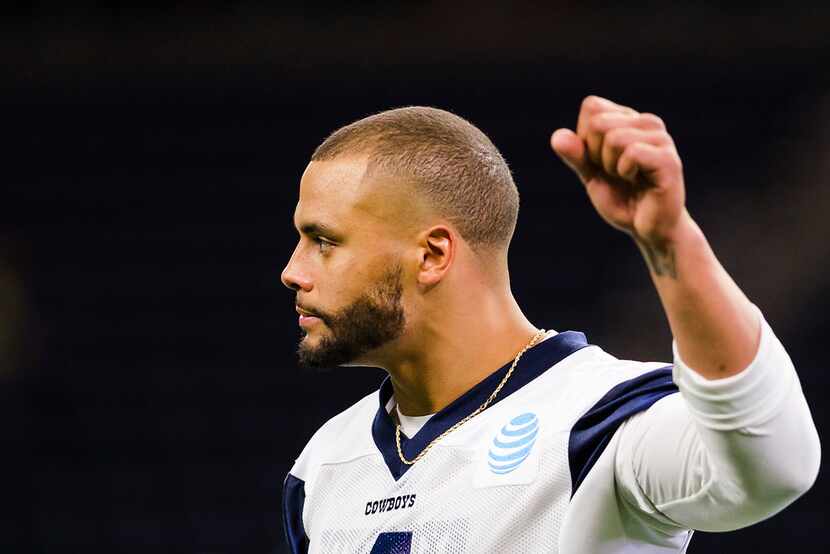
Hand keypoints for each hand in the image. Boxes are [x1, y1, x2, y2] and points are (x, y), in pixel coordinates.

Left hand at [551, 96, 687, 246]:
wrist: (648, 228)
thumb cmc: (622, 198)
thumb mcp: (590, 174)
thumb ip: (575, 155)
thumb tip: (557, 136)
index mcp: (629, 119)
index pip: (592, 107)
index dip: (586, 138)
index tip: (602, 161)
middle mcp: (648, 122)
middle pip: (599, 123)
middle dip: (596, 155)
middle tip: (615, 173)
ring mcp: (661, 139)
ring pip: (614, 138)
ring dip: (611, 166)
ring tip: (628, 178)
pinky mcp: (669, 158)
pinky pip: (632, 153)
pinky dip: (625, 172)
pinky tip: (639, 181)